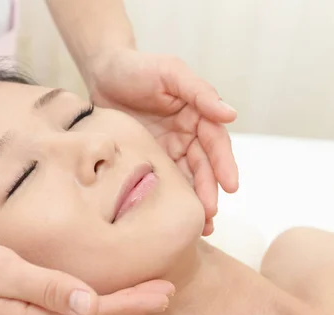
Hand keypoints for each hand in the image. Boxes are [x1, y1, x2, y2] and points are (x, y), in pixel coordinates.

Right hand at [0, 237, 174, 314]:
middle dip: (130, 309)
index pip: (94, 314)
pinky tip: (96, 310)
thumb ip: (48, 288)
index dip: (132, 302)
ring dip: (111, 313)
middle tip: (167, 294)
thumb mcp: (3, 269)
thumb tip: (90, 303)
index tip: (165, 291)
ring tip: (144, 302)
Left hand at [85, 48, 239, 235]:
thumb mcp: (171, 73)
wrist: (102, 72)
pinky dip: (170, 199)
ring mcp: (167, 148)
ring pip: (186, 178)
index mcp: (198, 114)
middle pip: (203, 166)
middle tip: (209, 215)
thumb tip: (231, 115)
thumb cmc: (138, 67)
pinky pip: (162, 181)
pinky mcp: (148, 159)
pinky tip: (172, 217)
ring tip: (200, 227)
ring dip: (195, 202)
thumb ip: (200, 93)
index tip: (230, 185)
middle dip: (209, 191)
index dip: (223, 164)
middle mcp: (187, 134)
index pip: (215, 142)